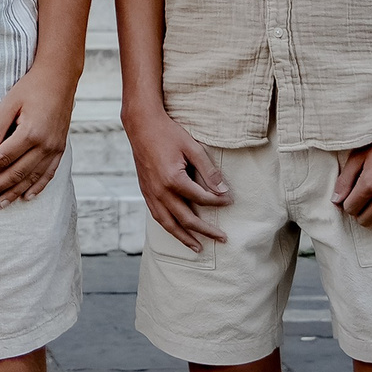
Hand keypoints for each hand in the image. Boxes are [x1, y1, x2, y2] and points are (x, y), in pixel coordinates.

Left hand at [0, 67, 74, 203]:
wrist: (59, 78)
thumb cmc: (31, 88)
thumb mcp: (9, 102)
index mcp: (30, 132)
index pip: (4, 158)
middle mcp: (45, 145)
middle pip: (18, 172)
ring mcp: (55, 148)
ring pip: (32, 177)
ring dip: (15, 191)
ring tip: (0, 203)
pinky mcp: (60, 148)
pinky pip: (49, 173)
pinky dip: (38, 187)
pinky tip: (27, 196)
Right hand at [124, 106, 229, 250]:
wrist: (140, 124)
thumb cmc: (167, 133)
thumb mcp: (192, 147)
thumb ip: (208, 171)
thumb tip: (223, 190)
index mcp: (173, 180)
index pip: (202, 198)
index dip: (218, 202)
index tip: (230, 201)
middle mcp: (160, 191)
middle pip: (186, 219)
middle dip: (206, 231)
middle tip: (222, 239)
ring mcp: (150, 193)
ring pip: (168, 223)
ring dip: (184, 238)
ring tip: (198, 248)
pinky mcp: (145, 191)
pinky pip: (157, 215)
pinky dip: (169, 226)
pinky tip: (176, 230)